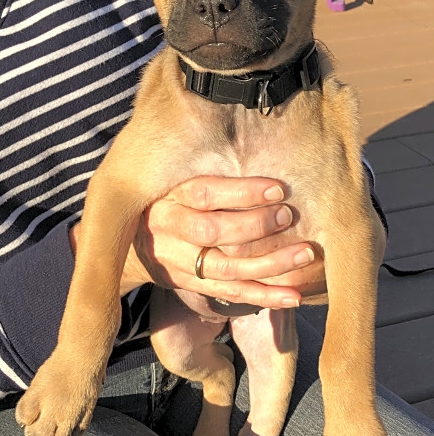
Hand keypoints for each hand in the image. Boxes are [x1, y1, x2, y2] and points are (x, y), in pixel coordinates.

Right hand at [121, 175, 321, 308]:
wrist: (130, 239)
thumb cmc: (169, 199)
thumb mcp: (175, 179)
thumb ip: (208, 172)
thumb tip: (252, 139)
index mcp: (166, 198)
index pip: (203, 195)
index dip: (242, 193)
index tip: (278, 189)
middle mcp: (168, 232)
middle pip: (212, 232)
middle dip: (255, 226)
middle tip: (288, 217)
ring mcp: (177, 263)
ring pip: (226, 269)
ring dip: (270, 264)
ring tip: (304, 253)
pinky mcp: (189, 285)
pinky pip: (230, 293)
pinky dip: (264, 296)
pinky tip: (294, 295)